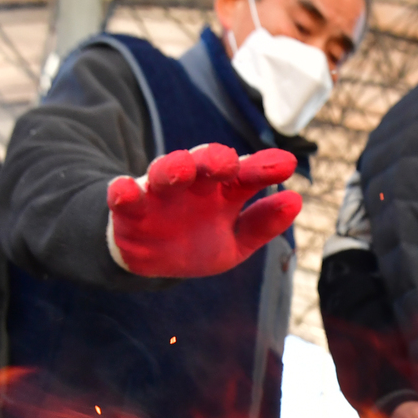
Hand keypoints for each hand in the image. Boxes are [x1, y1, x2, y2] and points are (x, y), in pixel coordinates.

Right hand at [106, 144, 301, 277]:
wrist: (153, 258)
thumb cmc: (199, 242)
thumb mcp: (236, 241)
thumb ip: (262, 224)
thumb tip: (295, 201)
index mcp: (223, 191)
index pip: (246, 174)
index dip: (264, 168)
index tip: (287, 165)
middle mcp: (193, 184)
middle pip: (204, 163)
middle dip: (215, 159)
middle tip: (227, 162)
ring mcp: (160, 193)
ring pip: (165, 172)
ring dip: (172, 168)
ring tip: (181, 168)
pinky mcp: (130, 209)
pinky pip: (123, 197)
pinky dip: (121, 192)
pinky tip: (124, 189)